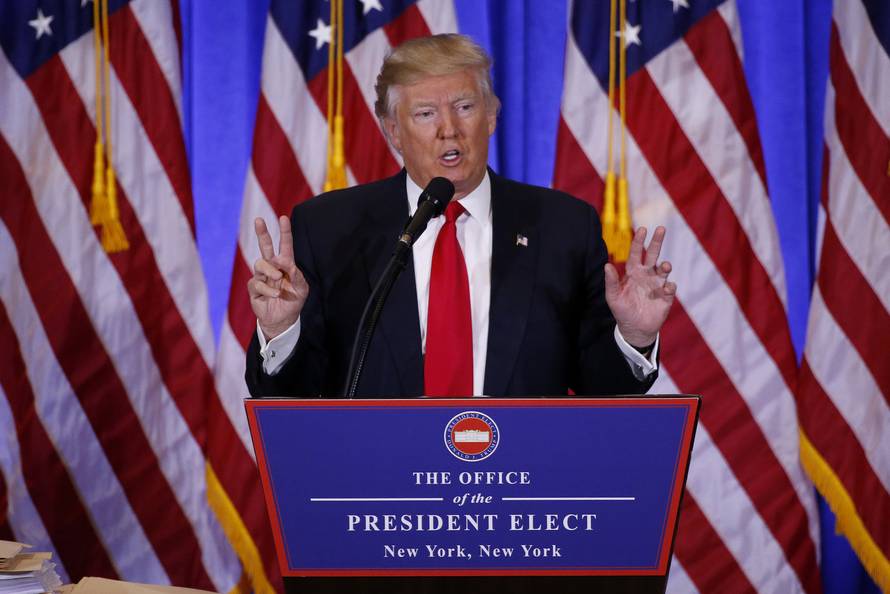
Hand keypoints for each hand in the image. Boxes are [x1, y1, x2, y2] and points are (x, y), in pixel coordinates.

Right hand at [247, 216, 308, 339]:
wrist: (283, 320)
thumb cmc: (293, 301)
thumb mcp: (302, 289)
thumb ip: (297, 276)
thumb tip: (286, 263)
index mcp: (285, 265)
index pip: (285, 245)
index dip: (285, 232)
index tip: (283, 217)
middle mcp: (272, 268)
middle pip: (265, 247)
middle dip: (262, 233)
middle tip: (259, 220)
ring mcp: (262, 277)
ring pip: (260, 263)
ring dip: (270, 270)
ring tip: (278, 278)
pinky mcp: (254, 288)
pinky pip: (258, 283)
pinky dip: (268, 289)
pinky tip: (275, 295)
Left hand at [604, 226, 675, 347]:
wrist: (635, 329)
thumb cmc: (622, 311)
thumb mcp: (613, 297)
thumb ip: (611, 281)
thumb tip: (606, 265)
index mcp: (633, 272)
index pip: (636, 253)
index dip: (638, 241)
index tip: (642, 229)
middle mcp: (647, 275)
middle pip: (653, 254)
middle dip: (657, 242)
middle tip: (661, 228)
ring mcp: (657, 284)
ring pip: (664, 270)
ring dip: (665, 265)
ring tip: (664, 266)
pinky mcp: (666, 297)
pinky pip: (670, 288)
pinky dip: (670, 286)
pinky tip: (667, 288)